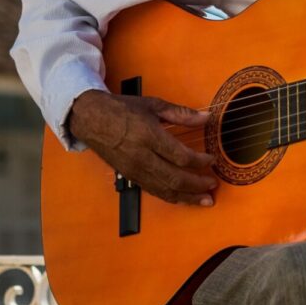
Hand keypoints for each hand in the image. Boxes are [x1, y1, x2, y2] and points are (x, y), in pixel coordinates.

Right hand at [68, 90, 217, 205]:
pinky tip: (183, 198)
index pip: (180, 156)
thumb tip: (206, 117)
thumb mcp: (154, 104)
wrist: (91, 120)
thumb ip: (182, 113)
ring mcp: (134, 171)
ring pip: (164, 190)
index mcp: (149, 136)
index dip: (199, 161)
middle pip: (175, 179)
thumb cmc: (123, 109)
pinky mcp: (130, 177)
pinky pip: (154, 191)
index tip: (213, 160)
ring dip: (187, 197)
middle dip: (197, 185)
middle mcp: (142, 158)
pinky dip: (171, 197)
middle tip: (214, 185)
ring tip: (205, 200)